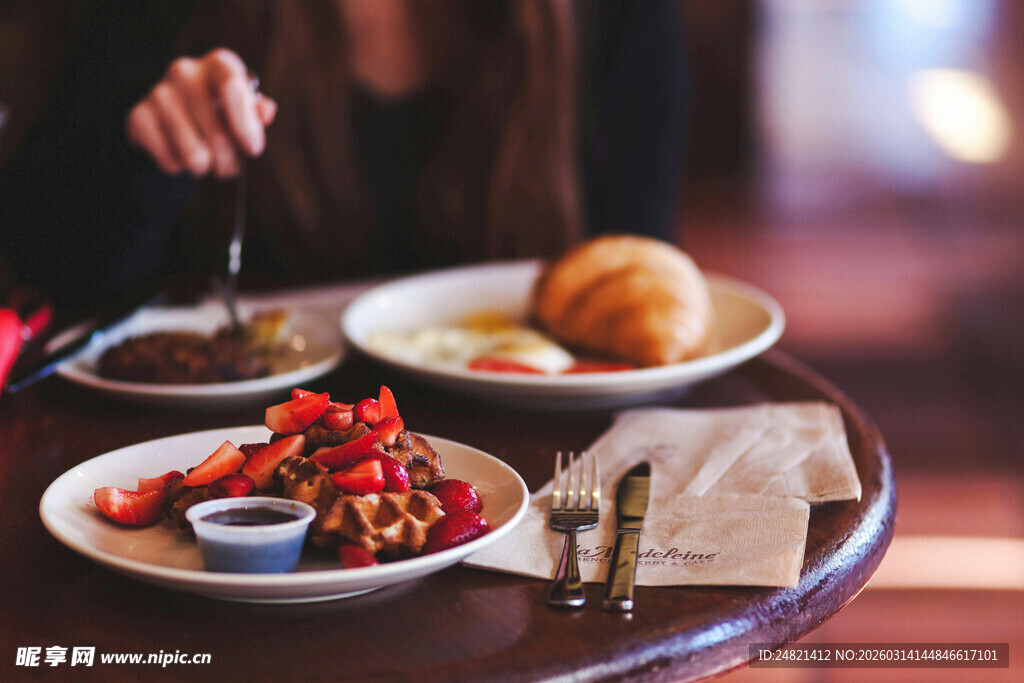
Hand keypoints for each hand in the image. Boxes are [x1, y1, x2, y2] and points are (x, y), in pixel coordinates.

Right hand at [127, 48, 276, 177]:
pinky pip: (169, 160)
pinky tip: (178, 152)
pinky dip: (179, 167)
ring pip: (193, 154)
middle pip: (217, 133)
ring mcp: (158, 92)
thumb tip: (265, 111)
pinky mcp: (138, 116)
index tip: (253, 149)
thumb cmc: (221, 113)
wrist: (176, 117)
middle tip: (229, 164)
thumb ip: (256, 112)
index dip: (245, 122)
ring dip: (205, 167)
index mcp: (218, 64)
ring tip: (206, 159)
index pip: (232, 85)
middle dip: (229, 161)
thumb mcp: (244, 111)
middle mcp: (185, 71)